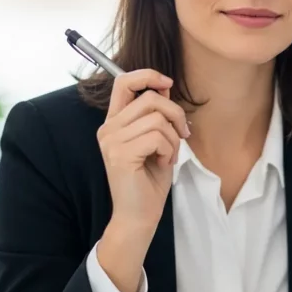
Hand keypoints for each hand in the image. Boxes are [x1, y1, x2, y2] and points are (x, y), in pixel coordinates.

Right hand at [95, 69, 190, 291]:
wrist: (139, 215)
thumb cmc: (149, 180)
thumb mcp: (156, 140)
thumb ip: (156, 115)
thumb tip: (165, 87)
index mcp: (114, 122)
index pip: (123, 82)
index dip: (147, 75)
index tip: (167, 83)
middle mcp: (108, 129)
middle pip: (150, 99)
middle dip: (175, 114)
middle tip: (182, 134)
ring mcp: (112, 141)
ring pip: (157, 119)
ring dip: (172, 138)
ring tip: (169, 155)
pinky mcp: (120, 154)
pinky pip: (157, 137)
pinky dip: (169, 149)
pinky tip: (164, 163)